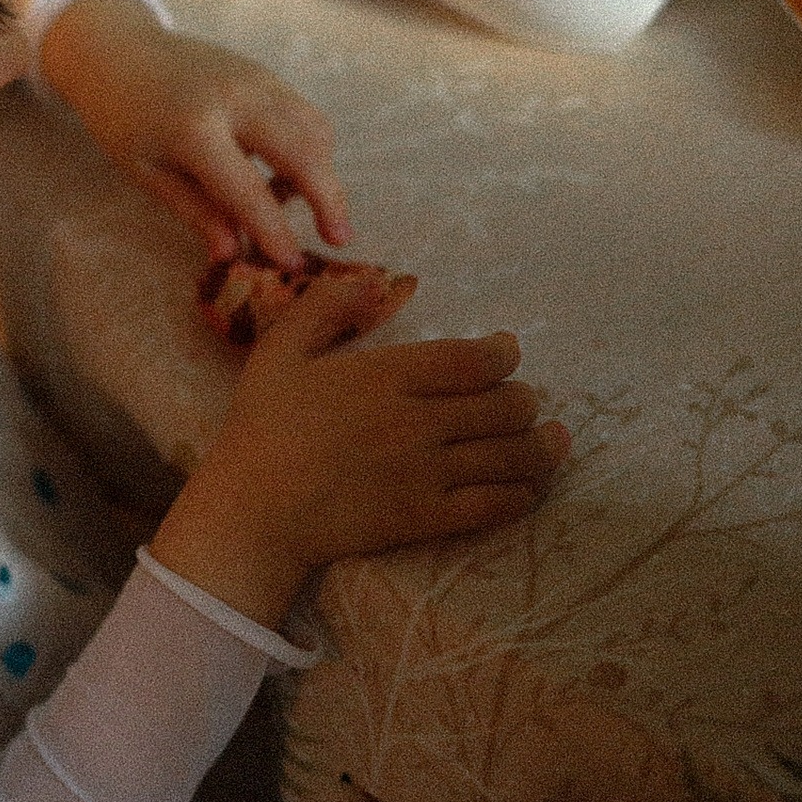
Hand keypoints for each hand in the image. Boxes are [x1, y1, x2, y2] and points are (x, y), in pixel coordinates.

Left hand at [39, 0, 350, 265]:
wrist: (119, 51)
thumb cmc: (124, 119)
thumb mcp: (146, 173)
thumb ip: (195, 211)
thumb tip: (232, 255)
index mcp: (194, 130)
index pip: (247, 191)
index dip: (273, 232)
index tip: (292, 266)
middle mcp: (236, 99)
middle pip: (305, 151)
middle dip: (330, 199)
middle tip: (338, 239)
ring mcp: (258, 80)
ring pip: (315, 130)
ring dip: (320, 173)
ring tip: (287, 203)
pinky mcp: (268, 75)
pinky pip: (305, 115)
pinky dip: (309, 149)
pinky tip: (279, 173)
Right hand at [149, 275, 570, 627]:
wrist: (252, 513)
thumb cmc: (261, 430)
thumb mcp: (277, 354)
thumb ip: (322, 309)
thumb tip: (368, 283)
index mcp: (386, 377)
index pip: (476, 360)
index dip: (505, 354)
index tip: (507, 352)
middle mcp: (417, 422)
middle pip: (506, 406)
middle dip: (524, 401)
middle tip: (521, 402)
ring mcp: (427, 473)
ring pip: (513, 455)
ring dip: (541, 447)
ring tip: (549, 441)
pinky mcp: (427, 518)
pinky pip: (497, 505)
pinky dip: (522, 493)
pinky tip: (525, 487)